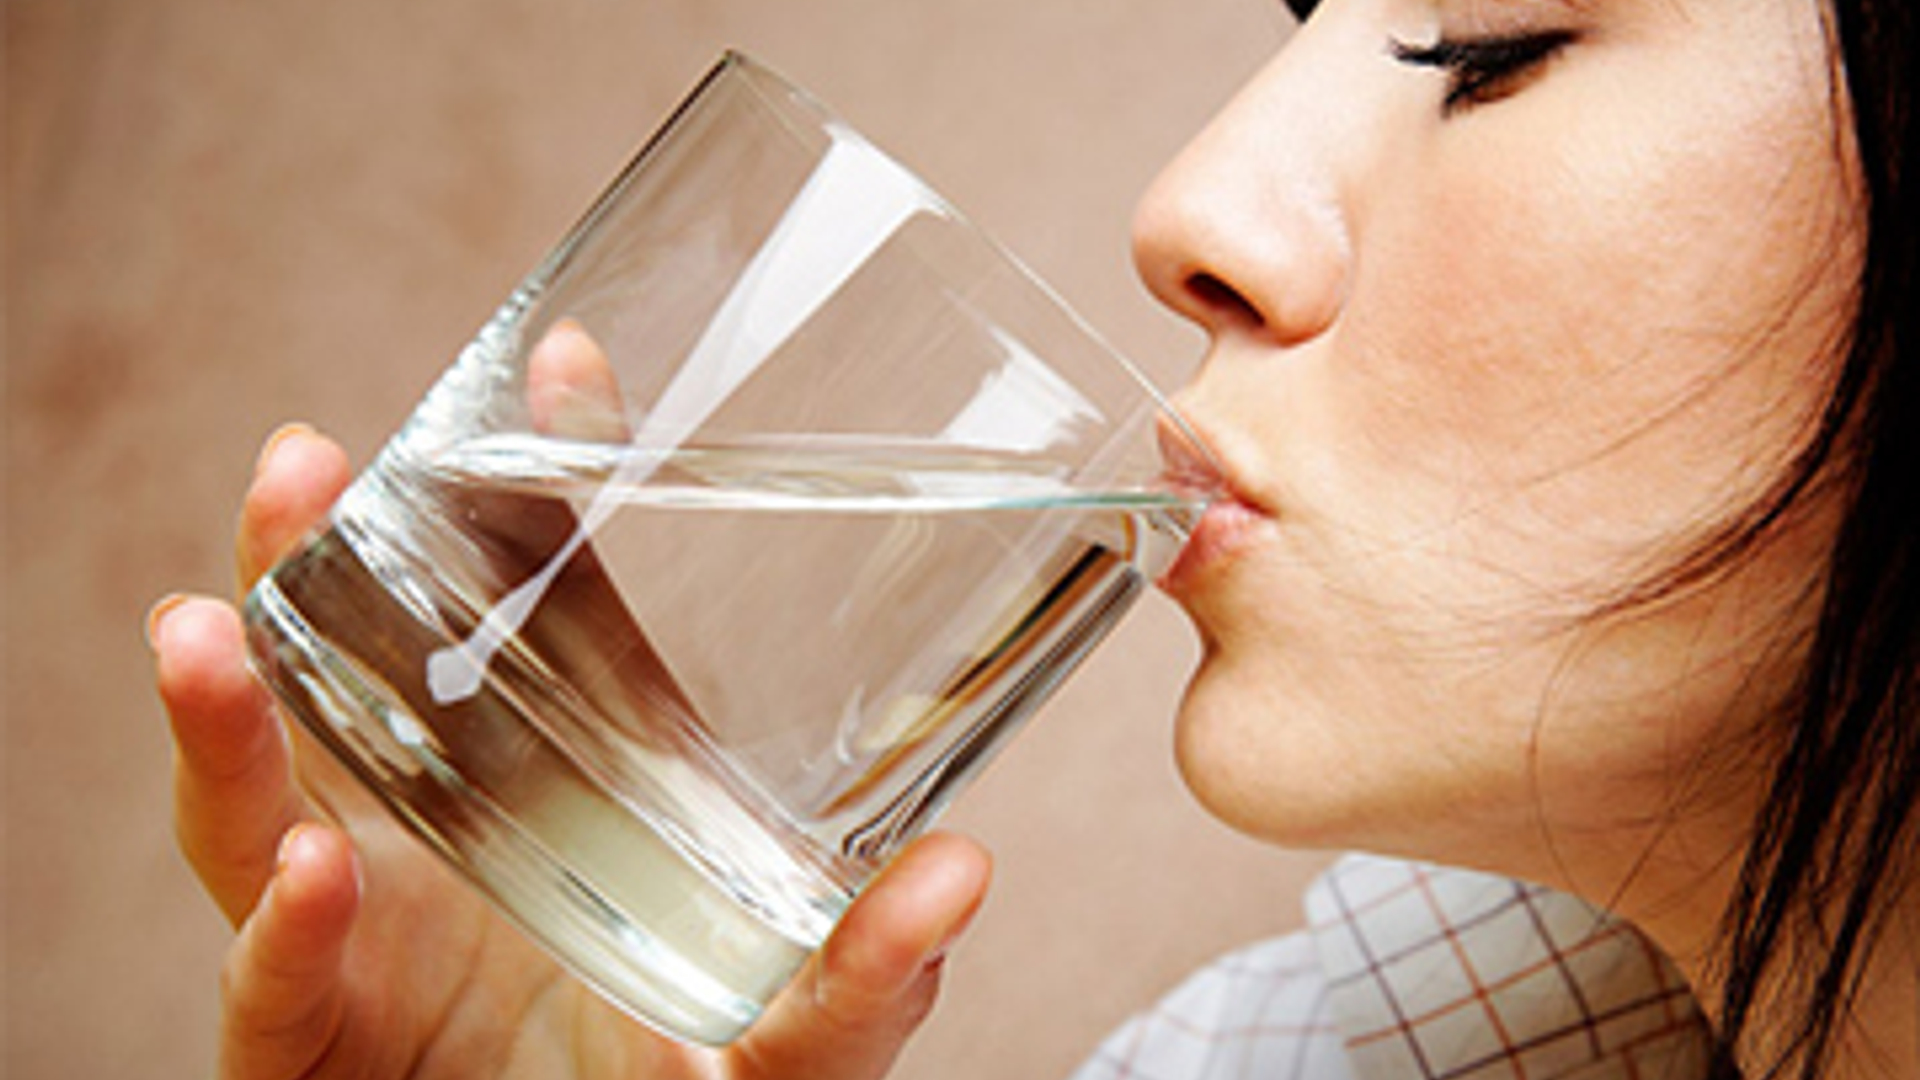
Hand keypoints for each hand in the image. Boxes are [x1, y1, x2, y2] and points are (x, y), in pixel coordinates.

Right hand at [151, 417, 990, 1079]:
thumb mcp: (793, 1037)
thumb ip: (864, 972)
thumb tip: (962, 872)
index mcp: (534, 801)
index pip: (519, 626)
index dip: (528, 500)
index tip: (571, 365)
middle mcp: (424, 847)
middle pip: (336, 683)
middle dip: (301, 569)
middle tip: (307, 462)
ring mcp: (349, 943)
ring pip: (251, 816)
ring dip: (226, 722)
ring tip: (209, 627)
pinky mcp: (306, 1054)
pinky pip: (270, 992)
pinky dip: (282, 937)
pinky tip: (313, 874)